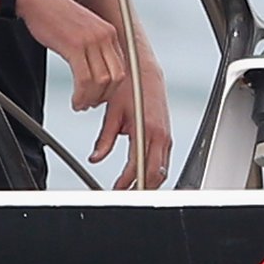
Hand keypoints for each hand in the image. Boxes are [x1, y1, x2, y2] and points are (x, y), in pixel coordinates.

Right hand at [17, 0, 125, 110]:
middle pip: (115, 77)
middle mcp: (103, 34)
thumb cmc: (54, 13)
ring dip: (91, 98)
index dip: (111, 87)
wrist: (36, 0)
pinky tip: (75, 99)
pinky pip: (84, 79)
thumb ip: (94, 46)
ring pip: (101, 81)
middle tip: (90, 102)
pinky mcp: (75, 46)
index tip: (99, 94)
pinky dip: (81, 95)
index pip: (121, 68)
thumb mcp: (83, 28)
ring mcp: (90, 40)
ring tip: (80, 103)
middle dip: (103, 96)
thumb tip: (97, 70)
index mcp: (108, 31)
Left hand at [89, 57, 171, 189]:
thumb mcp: (112, 111)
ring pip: (162, 170)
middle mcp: (161, 135)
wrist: (144, 69)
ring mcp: (167, 135)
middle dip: (140, 187)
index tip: (117, 189)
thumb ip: (104, 138)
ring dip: (148, 181)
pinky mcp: (167, 134)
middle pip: (154, 174)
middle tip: (125, 194)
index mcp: (147, 129)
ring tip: (132, 188)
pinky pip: (164, 159)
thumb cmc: (129, 85)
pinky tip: (142, 173)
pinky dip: (154, 170)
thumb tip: (96, 157)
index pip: (138, 166)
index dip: (127, 182)